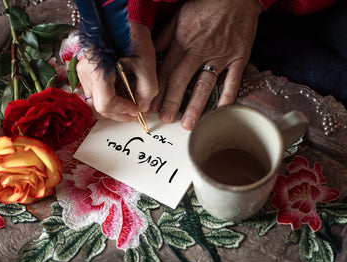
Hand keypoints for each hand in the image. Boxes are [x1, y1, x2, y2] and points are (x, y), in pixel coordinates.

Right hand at [77, 22, 157, 120]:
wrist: (120, 26)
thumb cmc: (132, 39)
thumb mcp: (147, 64)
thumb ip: (148, 90)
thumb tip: (143, 108)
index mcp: (98, 70)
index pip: (105, 104)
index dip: (122, 110)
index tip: (136, 110)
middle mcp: (86, 74)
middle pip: (99, 108)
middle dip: (119, 113)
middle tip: (135, 112)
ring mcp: (83, 75)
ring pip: (96, 104)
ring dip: (114, 108)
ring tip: (129, 104)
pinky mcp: (86, 75)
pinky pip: (96, 95)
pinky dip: (110, 100)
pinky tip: (122, 95)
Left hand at [152, 0, 263, 129]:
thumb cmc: (206, 5)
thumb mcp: (178, 16)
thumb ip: (163, 38)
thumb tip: (147, 55)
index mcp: (182, 40)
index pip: (165, 70)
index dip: (156, 89)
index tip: (149, 105)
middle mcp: (199, 49)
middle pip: (181, 79)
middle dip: (171, 101)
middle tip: (165, 118)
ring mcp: (220, 55)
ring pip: (205, 83)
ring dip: (196, 105)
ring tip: (188, 124)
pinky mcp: (238, 56)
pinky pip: (233, 79)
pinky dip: (228, 96)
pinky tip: (221, 112)